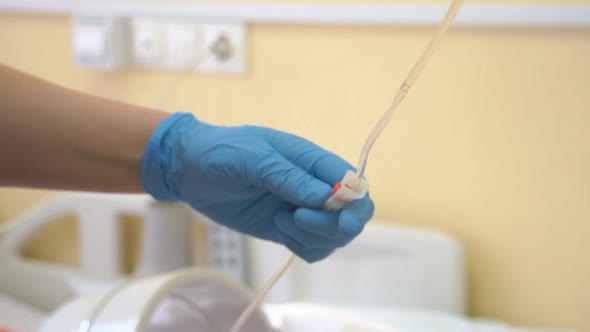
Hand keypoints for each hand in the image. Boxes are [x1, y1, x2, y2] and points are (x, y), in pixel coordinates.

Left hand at [141, 113, 373, 261]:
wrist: (190, 170)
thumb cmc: (221, 152)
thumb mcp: (252, 158)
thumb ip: (287, 176)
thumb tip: (325, 197)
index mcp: (311, 160)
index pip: (353, 183)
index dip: (353, 205)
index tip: (335, 218)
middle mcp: (313, 185)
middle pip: (350, 214)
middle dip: (332, 226)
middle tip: (296, 222)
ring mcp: (302, 209)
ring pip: (333, 236)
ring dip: (313, 238)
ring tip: (280, 223)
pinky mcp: (288, 228)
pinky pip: (313, 248)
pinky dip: (303, 248)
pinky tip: (280, 232)